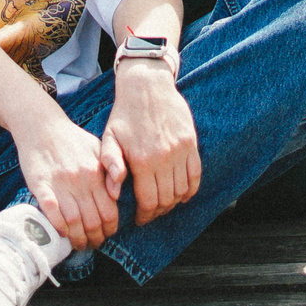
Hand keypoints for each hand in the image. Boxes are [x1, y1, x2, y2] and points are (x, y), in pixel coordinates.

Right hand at [12, 112, 124, 252]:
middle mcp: (81, 181)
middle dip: (95, 239)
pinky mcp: (40, 184)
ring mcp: (60, 183)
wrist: (41, 125)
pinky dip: (58, 226)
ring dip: (77, 239)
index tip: (106, 235)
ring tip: (78, 244)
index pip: (109, 212)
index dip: (109, 229)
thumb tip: (117, 194)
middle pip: (93, 221)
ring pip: (73, 221)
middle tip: (92, 245)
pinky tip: (62, 233)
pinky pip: (52, 211)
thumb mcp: (98, 148)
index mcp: (96, 174)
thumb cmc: (72, 139)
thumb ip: (110, 170)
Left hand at [100, 65, 199, 226]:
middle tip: (150, 212)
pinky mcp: (191, 143)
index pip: (148, 201)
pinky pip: (196, 175)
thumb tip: (114, 192)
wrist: (147, 85)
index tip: (140, 219)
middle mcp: (164, 158)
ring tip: (163, 203)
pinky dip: (191, 190)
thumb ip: (110, 165)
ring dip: (174, 202)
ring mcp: (180, 151)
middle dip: (158, 211)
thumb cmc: (124, 114)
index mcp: (142, 160)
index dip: (145, 215)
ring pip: (182, 190)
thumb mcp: (109, 137)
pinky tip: (182, 195)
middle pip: (166, 199)